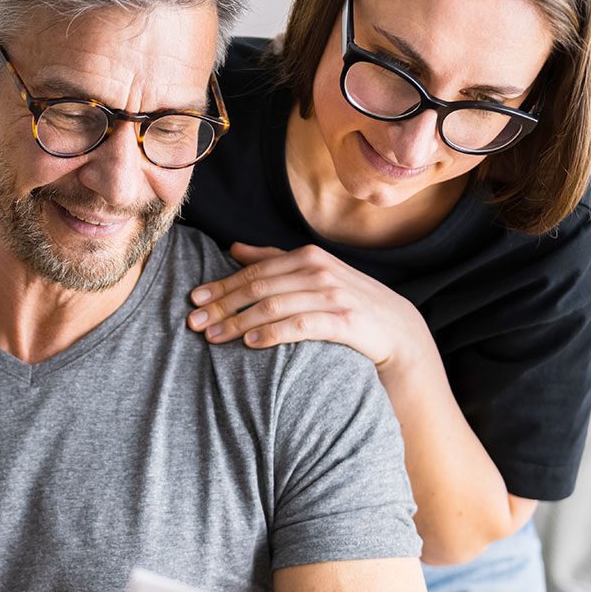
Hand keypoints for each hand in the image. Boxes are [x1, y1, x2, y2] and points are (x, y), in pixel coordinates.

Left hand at [187, 243, 428, 373]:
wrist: (397, 330)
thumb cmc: (347, 301)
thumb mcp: (314, 274)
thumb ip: (274, 260)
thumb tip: (233, 248)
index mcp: (307, 257)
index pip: (254, 271)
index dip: (221, 285)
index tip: (194, 300)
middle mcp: (318, 271)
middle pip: (257, 288)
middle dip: (221, 305)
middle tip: (194, 323)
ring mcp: (331, 295)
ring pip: (272, 306)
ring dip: (238, 323)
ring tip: (213, 337)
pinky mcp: (342, 321)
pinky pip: (298, 325)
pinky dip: (270, 333)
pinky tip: (249, 343)